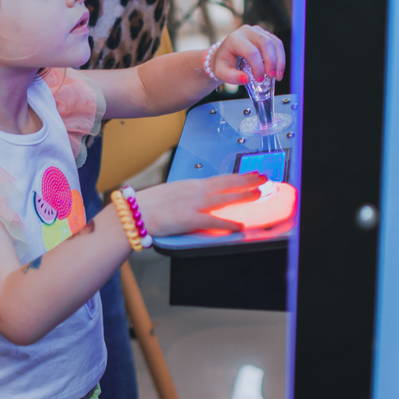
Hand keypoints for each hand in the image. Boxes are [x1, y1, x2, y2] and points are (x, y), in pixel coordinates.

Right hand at [133, 173, 266, 235]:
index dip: (237, 176)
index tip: (250, 173)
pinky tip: (240, 225)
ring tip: (259, 193)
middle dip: (247, 180)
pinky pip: (214, 221)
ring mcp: (194, 204)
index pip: (220, 178)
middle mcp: (196, 191)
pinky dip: (228, 223)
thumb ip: (186, 195)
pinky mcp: (191, 219)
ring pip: (225, 197)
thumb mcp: (170, 193)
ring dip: (243, 195)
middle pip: (227, 183)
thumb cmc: (148, 204)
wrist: (135, 212)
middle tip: (263, 177)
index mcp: (191, 184)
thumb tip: (196, 198)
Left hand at [210, 24, 285, 83]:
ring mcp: (258, 31)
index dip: (258, 67)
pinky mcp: (266, 34)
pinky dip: (281, 57)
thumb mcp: (221, 72)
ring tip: (278, 76)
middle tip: (272, 76)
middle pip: (265, 42)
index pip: (251, 51)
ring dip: (279, 60)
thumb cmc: (223, 63)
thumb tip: (246, 79)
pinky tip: (278, 70)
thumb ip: (231, 77)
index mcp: (234, 39)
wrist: (224, 54)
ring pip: (275, 42)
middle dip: (271, 61)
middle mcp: (246, 31)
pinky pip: (277, 44)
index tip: (259, 79)